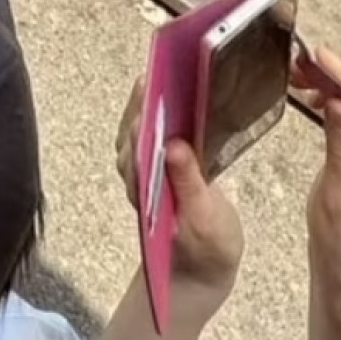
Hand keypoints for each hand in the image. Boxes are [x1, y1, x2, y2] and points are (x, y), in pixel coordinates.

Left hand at [113, 77, 242, 328]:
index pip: (136, 133)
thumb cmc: (205, 251)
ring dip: (152, 99)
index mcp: (146, 181)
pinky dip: (160, 113)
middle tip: (169, 60)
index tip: (156, 73)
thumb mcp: (205, 220)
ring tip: (174, 68)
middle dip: (147, 92)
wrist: (197, 279)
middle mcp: (138, 173)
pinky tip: (178, 97)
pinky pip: (152, 134)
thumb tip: (175, 144)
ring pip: (140, 126)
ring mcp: (146, 171)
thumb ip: (189, 183)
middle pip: (135, 123)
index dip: (144, 103)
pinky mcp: (159, 170)